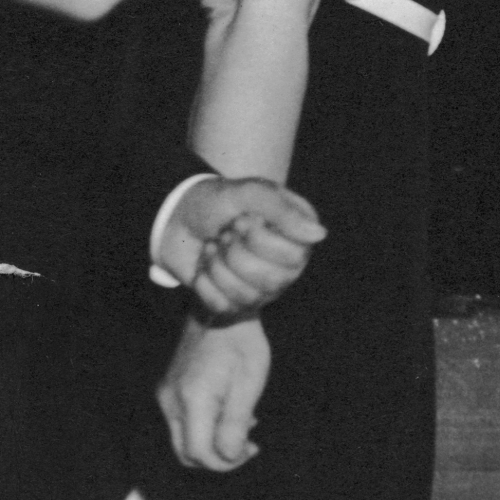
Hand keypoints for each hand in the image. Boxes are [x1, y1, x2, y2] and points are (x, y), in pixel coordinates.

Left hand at [158, 176, 320, 318]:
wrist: (179, 217)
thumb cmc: (221, 201)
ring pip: (246, 295)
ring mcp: (261, 287)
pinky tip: (204, 265)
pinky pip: (222, 306)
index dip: (261, 241)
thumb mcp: (251, 193)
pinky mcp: (233, 302)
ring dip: (218, 267)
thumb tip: (320, 235)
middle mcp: (287, 266)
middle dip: (236, 254)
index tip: (242, 219)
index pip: (294, 256)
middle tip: (225, 233)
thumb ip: (284, 212)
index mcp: (298, 237)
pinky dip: (205, 283)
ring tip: (213, 246)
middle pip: (272, 280)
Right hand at [160, 315, 270, 472]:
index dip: (225, 463)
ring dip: (213, 443)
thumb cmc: (241, 345)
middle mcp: (171, 402)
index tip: (250, 451)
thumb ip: (236, 422)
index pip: (199, 452)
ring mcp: (166, 396)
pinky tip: (231, 415)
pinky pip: (183, 423)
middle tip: (249, 446)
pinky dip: (205, 428)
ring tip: (245, 427)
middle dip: (218, 458)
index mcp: (192, 400)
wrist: (221, 312)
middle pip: (186, 452)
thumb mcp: (250, 383)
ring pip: (184, 440)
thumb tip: (229, 456)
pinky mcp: (169, 391)